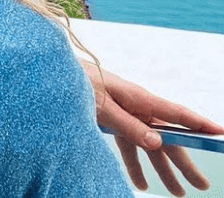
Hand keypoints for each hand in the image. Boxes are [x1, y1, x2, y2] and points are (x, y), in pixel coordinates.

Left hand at [82, 61, 223, 195]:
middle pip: (167, 138)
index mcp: (138, 98)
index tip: (220, 134)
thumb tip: (157, 142)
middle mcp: (136, 107)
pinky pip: (128, 145)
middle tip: (202, 186)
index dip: (198, 124)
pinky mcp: (110, 120)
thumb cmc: (77, 83)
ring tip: (178, 193)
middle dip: (184, 163)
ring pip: (149, 145)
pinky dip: (135, 164)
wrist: (54, 75)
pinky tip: (140, 183)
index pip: (175, 114)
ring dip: (162, 170)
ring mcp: (124, 114)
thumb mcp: (101, 106)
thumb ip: (127, 125)